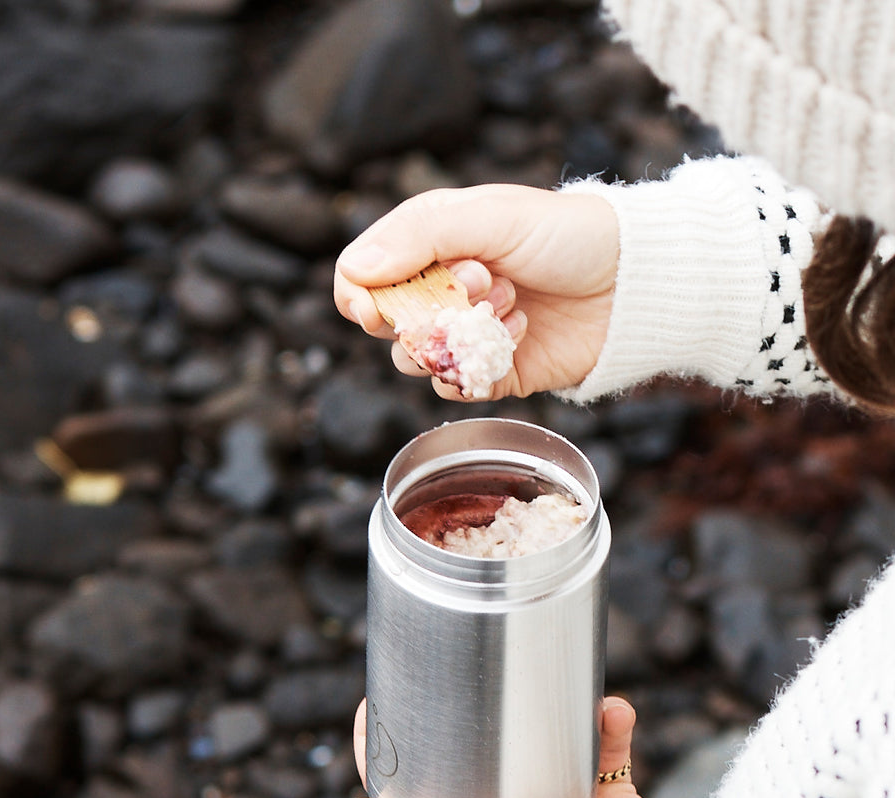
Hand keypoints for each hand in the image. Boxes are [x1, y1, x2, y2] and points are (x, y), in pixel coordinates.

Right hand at [333, 183, 618, 400]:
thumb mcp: (491, 218)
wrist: (637, 283)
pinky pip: (457, 387)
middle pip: (387, 324)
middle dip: (424, 313)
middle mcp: (442, 289)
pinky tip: (518, 335)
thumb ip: (420, 238)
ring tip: (512, 304)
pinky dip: (478, 370)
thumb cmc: (569, 234)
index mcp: (432, 241)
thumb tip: (354, 271)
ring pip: (418, 362)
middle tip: (481, 283)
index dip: (360, 296)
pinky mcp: (493, 372)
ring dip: (459, 338)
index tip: (375, 309)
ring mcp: (466, 333)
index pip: (364, 275)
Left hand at [348, 696, 681, 797]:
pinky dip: (609, 722)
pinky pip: (608, 746)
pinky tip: (607, 706)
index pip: (425, 790)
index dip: (401, 746)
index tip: (387, 699)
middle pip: (484, 758)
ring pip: (547, 742)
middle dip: (480, 715)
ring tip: (551, 683)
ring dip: (550, 709)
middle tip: (474, 671)